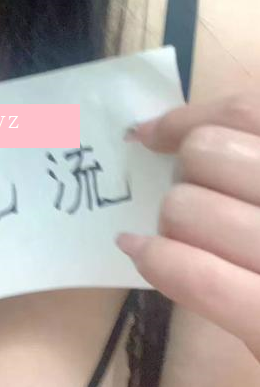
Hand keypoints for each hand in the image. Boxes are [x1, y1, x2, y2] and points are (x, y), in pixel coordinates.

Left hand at [116, 91, 259, 361]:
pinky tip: (139, 253)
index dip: (186, 119)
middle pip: (207, 152)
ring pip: (186, 207)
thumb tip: (157, 131)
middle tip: (192, 199)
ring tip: (184, 239)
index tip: (150, 134)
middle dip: (182, 174)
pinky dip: (159, 260)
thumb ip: (248, 158)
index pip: (244, 111)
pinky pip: (198, 275)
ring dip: (171, 222)